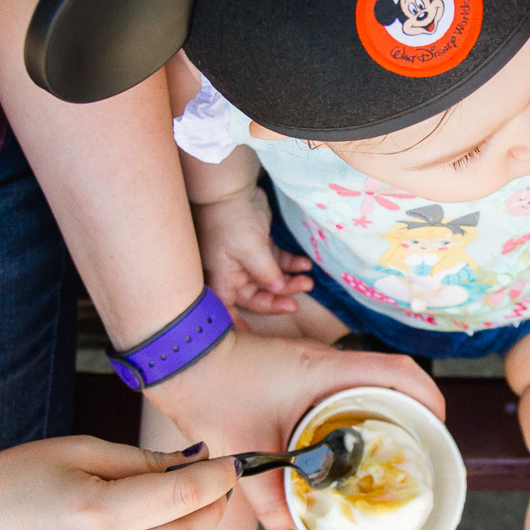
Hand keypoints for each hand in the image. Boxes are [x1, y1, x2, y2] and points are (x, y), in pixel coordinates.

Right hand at [0, 439, 235, 529]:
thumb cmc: (5, 481)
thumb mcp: (73, 452)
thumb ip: (138, 461)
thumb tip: (193, 464)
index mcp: (96, 515)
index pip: (182, 496)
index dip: (217, 478)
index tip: (232, 462)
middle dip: (214, 510)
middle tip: (221, 485)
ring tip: (197, 506)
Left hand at [141, 329, 445, 529]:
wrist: (179, 355)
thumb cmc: (211, 391)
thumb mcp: (244, 451)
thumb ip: (268, 499)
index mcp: (324, 372)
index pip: (398, 372)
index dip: (428, 396)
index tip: (437, 426)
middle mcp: (327, 361)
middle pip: (395, 373)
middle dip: (417, 405)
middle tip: (421, 442)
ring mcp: (315, 361)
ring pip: (371, 376)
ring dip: (390, 402)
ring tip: (396, 442)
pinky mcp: (302, 366)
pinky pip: (348, 382)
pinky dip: (362, 403)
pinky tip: (354, 435)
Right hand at [193, 188, 314, 314]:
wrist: (232, 190)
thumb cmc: (232, 221)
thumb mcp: (250, 250)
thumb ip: (266, 273)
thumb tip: (278, 290)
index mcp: (221, 278)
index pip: (228, 309)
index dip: (239, 325)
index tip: (255, 339)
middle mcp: (232, 273)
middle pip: (256, 296)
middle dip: (278, 299)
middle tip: (297, 302)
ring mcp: (246, 260)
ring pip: (271, 280)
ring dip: (289, 282)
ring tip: (308, 281)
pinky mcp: (259, 247)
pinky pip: (277, 262)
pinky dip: (290, 265)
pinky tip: (305, 265)